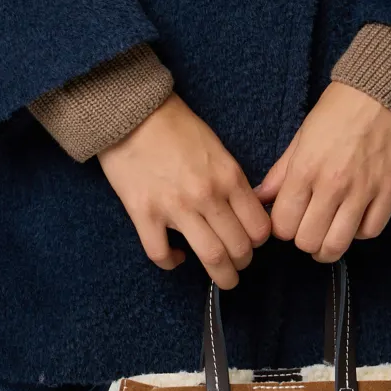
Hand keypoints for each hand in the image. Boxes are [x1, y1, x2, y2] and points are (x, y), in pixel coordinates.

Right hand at [97, 92, 272, 288]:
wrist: (132, 112)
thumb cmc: (175, 125)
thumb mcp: (216, 147)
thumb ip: (231, 180)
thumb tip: (244, 210)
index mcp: (228, 176)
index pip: (258, 227)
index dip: (258, 241)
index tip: (252, 243)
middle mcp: (207, 195)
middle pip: (238, 248)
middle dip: (242, 263)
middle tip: (238, 265)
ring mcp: (175, 207)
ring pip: (210, 257)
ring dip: (221, 275)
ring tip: (222, 278)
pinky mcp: (144, 213)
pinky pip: (161, 254)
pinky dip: (172, 263)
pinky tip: (177, 258)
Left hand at [253, 82, 390, 261]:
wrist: (384, 94)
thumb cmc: (339, 111)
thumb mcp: (302, 136)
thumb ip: (280, 172)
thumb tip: (260, 198)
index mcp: (305, 168)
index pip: (283, 225)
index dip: (281, 228)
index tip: (288, 220)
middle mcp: (333, 185)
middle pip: (308, 241)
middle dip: (303, 239)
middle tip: (307, 227)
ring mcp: (363, 191)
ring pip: (338, 245)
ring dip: (328, 245)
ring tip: (327, 235)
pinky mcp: (389, 193)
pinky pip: (370, 232)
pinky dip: (359, 233)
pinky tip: (353, 222)